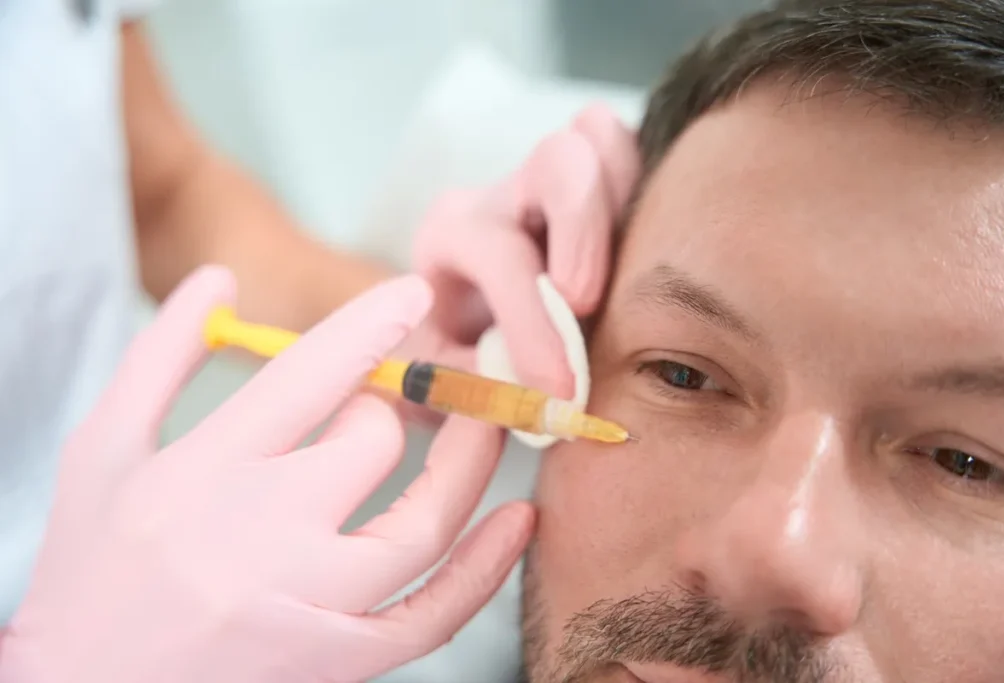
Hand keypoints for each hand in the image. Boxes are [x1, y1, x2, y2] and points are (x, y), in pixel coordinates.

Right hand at [1, 266, 534, 682]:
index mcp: (203, 471)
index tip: (412, 290)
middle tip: (392, 396)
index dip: (369, 324)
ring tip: (481, 425)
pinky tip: (518, 519)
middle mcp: (260, 537)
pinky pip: (433, 617)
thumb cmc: (90, 563)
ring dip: (468, 465)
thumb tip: (218, 279)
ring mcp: (305, 605)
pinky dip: (486, 569)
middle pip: (372, 444)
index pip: (308, 376)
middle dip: (390, 405)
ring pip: (423, 524)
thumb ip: (159, 355)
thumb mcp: (103, 448)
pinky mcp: (335, 663)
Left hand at [397, 104, 639, 418]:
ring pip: (600, 140)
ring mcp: (550, 181)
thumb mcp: (441, 385)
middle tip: (590, 304)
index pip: (498, 254)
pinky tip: (655, 249)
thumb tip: (539, 411)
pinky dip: (649, 187)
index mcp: (453, 237)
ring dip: (628, 200)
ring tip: (636, 273)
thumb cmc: (449, 360)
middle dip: (586, 231)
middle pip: (558, 162)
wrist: (451, 329)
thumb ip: (477, 396)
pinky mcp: (594, 183)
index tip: (561, 387)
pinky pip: (627, 152)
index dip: (532, 321)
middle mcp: (503, 196)